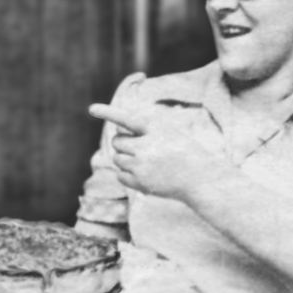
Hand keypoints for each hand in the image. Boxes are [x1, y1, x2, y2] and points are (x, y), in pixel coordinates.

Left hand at [88, 103, 228, 202]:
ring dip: (125, 158)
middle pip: (117, 141)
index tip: (92, 109)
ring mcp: (142, 166)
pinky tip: (144, 173)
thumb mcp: (169, 132)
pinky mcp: (140, 183)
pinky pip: (119, 175)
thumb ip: (144, 130)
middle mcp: (147, 146)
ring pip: (117, 158)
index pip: (127, 119)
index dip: (108, 112)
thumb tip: (117, 131)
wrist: (201, 178)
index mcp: (156, 129)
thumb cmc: (185, 152)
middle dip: (124, 144)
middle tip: (140, 148)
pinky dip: (126, 174)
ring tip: (145, 161)